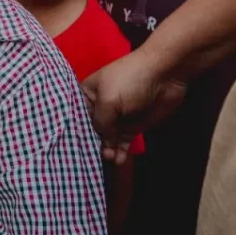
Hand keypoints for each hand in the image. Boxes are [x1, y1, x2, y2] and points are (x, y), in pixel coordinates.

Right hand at [82, 46, 187, 164]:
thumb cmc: (129, 80)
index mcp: (87, 95)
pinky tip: (119, 160)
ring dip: (106, 151)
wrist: (165, 73)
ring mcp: (116, 119)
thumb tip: (102, 144)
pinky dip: (120, 153)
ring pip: (106, 141)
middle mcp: (99, 108)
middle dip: (90, 146)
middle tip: (90, 159)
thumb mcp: (108, 100)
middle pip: (90, 132)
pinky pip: (122, 144)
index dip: (73, 132)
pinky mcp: (132, 127)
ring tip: (110, 158)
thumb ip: (101, 124)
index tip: (70, 149)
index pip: (75, 117)